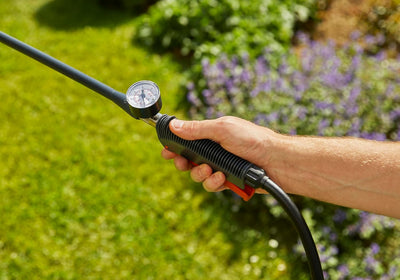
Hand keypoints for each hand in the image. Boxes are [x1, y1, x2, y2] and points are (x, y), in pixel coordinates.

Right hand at [161, 116, 276, 194]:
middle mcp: (215, 150)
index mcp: (212, 135)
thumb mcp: (222, 130)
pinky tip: (222, 178)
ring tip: (211, 171)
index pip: (187, 140)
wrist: (276, 162)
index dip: (175, 147)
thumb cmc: (252, 140)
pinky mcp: (228, 180)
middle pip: (188, 160)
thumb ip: (197, 130)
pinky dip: (214, 183)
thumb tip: (175, 126)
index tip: (167, 152)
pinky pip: (212, 185)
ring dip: (200, 174)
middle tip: (184, 163)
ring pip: (198, 175)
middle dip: (184, 163)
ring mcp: (221, 166)